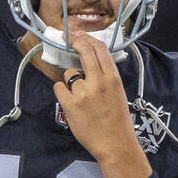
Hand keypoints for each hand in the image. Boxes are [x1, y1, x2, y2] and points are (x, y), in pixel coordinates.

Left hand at [52, 31, 143, 171]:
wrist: (114, 143)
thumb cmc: (117, 119)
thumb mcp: (118, 91)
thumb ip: (105, 75)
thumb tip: (90, 59)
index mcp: (113, 78)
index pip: (99, 49)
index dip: (87, 38)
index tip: (78, 35)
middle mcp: (98, 82)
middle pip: (84, 52)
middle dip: (75, 42)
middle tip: (68, 39)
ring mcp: (83, 93)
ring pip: (69, 74)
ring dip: (71, 80)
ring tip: (79, 95)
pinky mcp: (70, 104)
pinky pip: (59, 88)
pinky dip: (62, 92)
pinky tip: (70, 101)